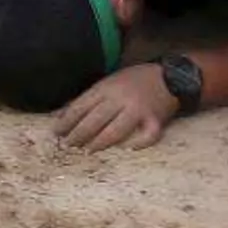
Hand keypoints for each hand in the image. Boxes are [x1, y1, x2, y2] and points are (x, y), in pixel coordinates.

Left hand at [56, 63, 178, 151]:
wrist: (170, 76)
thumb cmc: (136, 80)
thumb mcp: (110, 82)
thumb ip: (92, 97)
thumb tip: (65, 114)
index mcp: (108, 88)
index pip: (82, 106)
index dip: (67, 120)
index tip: (56, 132)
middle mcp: (121, 99)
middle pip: (95, 120)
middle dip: (79, 134)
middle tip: (68, 145)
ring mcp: (138, 110)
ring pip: (115, 130)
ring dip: (100, 142)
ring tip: (88, 151)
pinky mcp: (155, 121)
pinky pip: (146, 136)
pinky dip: (139, 144)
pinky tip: (128, 150)